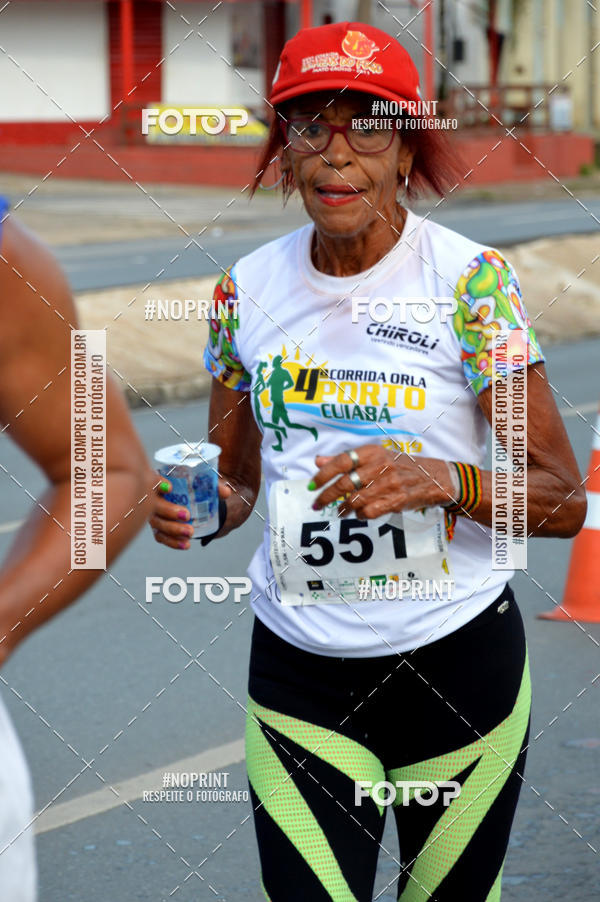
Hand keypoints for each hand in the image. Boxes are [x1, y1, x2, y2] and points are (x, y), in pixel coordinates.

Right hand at [149, 473, 230, 549]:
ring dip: (173, 529)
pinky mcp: (160, 529)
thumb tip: (225, 492)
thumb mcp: (207, 486)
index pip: (154, 479)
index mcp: (164, 482)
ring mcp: (156, 515)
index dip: (158, 483)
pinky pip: (162, 537)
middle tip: (186, 515)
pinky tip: (186, 544)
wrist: (201, 505)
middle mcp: (156, 498)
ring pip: (158, 523)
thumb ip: (215, 487)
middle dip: (168, 510)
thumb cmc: (198, 490)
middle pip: (154, 504)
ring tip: (190, 532)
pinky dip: (173, 542)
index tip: (170, 487)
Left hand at [309, 445, 454, 519]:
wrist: (435, 477)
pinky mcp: (396, 500)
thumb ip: (346, 460)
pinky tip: (358, 514)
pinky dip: (359, 515)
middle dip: (326, 496)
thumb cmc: (401, 466)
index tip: (311, 485)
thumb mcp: (375, 457)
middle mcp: (379, 466)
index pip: (341, 461)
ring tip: (338, 511)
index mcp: (372, 452)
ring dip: (342, 508)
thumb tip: (318, 461)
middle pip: (345, 483)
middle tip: (316, 504)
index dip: (323, 474)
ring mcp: (388, 484)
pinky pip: (369, 512)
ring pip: (355, 500)